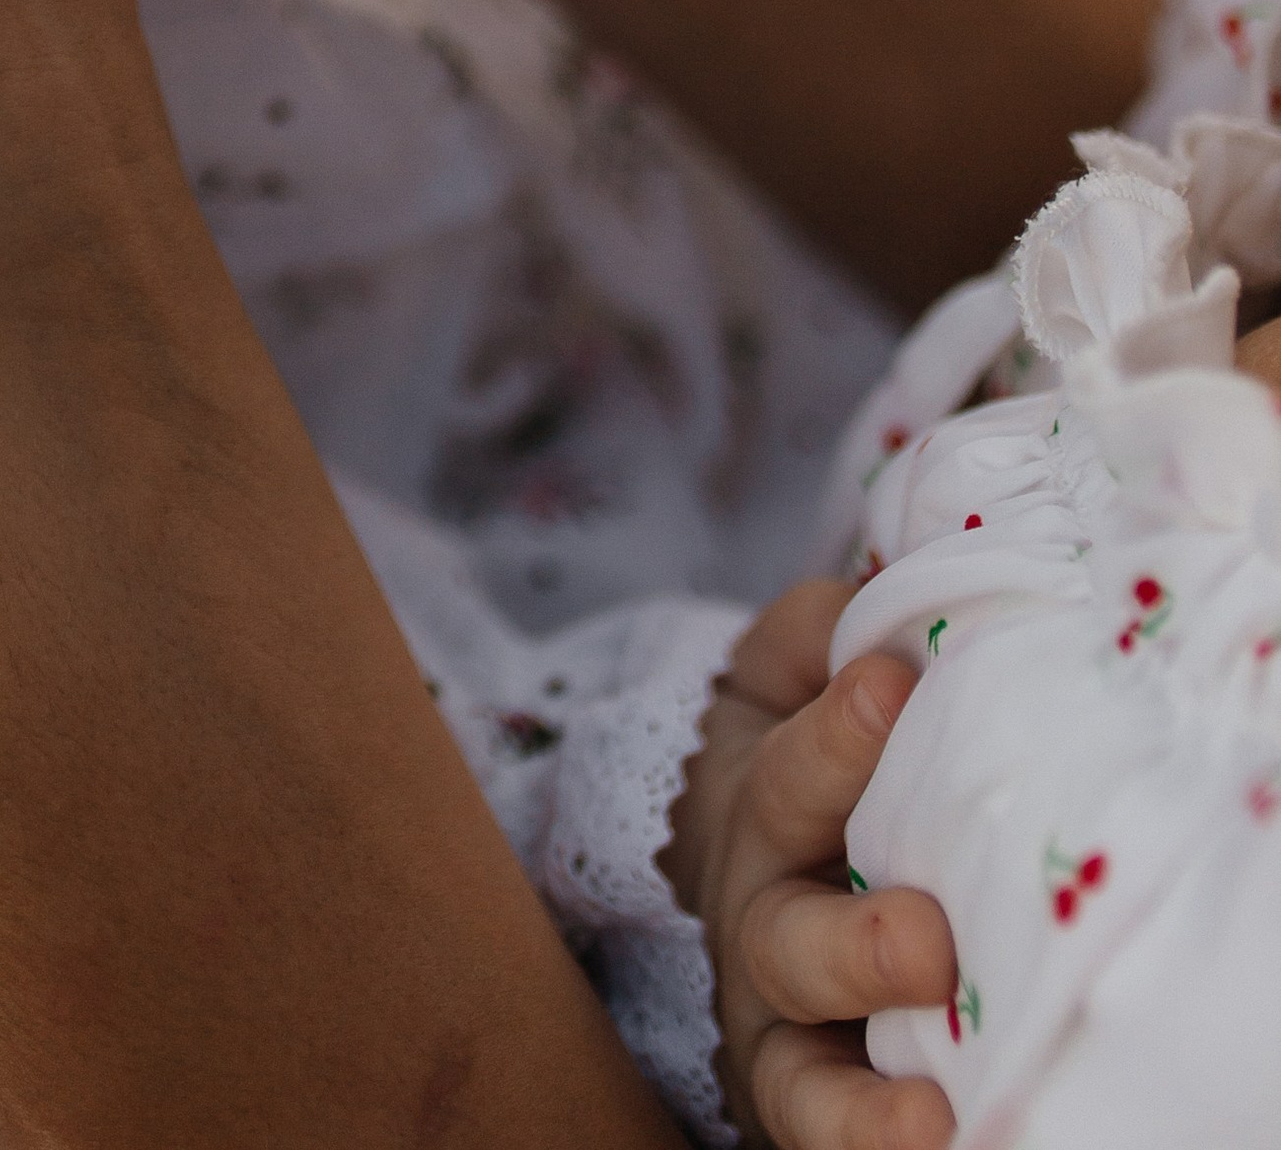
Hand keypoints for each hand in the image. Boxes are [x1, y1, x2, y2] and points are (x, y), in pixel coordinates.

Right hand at [665, 582, 955, 1149]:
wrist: (763, 863)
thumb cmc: (815, 758)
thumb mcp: (792, 675)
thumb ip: (819, 631)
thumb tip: (870, 605)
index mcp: (765, 806)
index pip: (790, 772)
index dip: (838, 735)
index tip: (898, 689)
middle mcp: (762, 919)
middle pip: (788, 936)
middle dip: (855, 942)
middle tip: (929, 938)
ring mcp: (783, 1024)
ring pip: (798, 1066)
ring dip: (863, 1090)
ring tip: (935, 1095)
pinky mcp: (807, 1099)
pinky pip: (821, 1133)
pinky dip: (868, 1143)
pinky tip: (939, 1139)